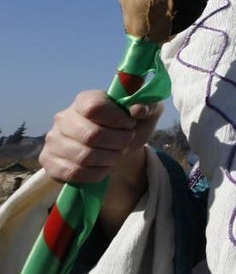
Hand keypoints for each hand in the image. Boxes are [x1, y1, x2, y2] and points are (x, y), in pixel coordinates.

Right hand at [40, 90, 162, 184]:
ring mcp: (53, 140)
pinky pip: (73, 173)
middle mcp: (64, 117)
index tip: (130, 124)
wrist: (116, 148)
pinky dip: (96, 173)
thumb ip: (148, 106)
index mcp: (85, 99)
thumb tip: (137, 109)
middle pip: (91, 135)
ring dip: (109, 159)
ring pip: (83, 156)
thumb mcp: (147, 113)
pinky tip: (105, 167)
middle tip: (126, 142)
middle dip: (117, 142)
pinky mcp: (49, 161)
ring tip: (117, 154)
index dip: (116, 119)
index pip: (94, 107)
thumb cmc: (130, 126)